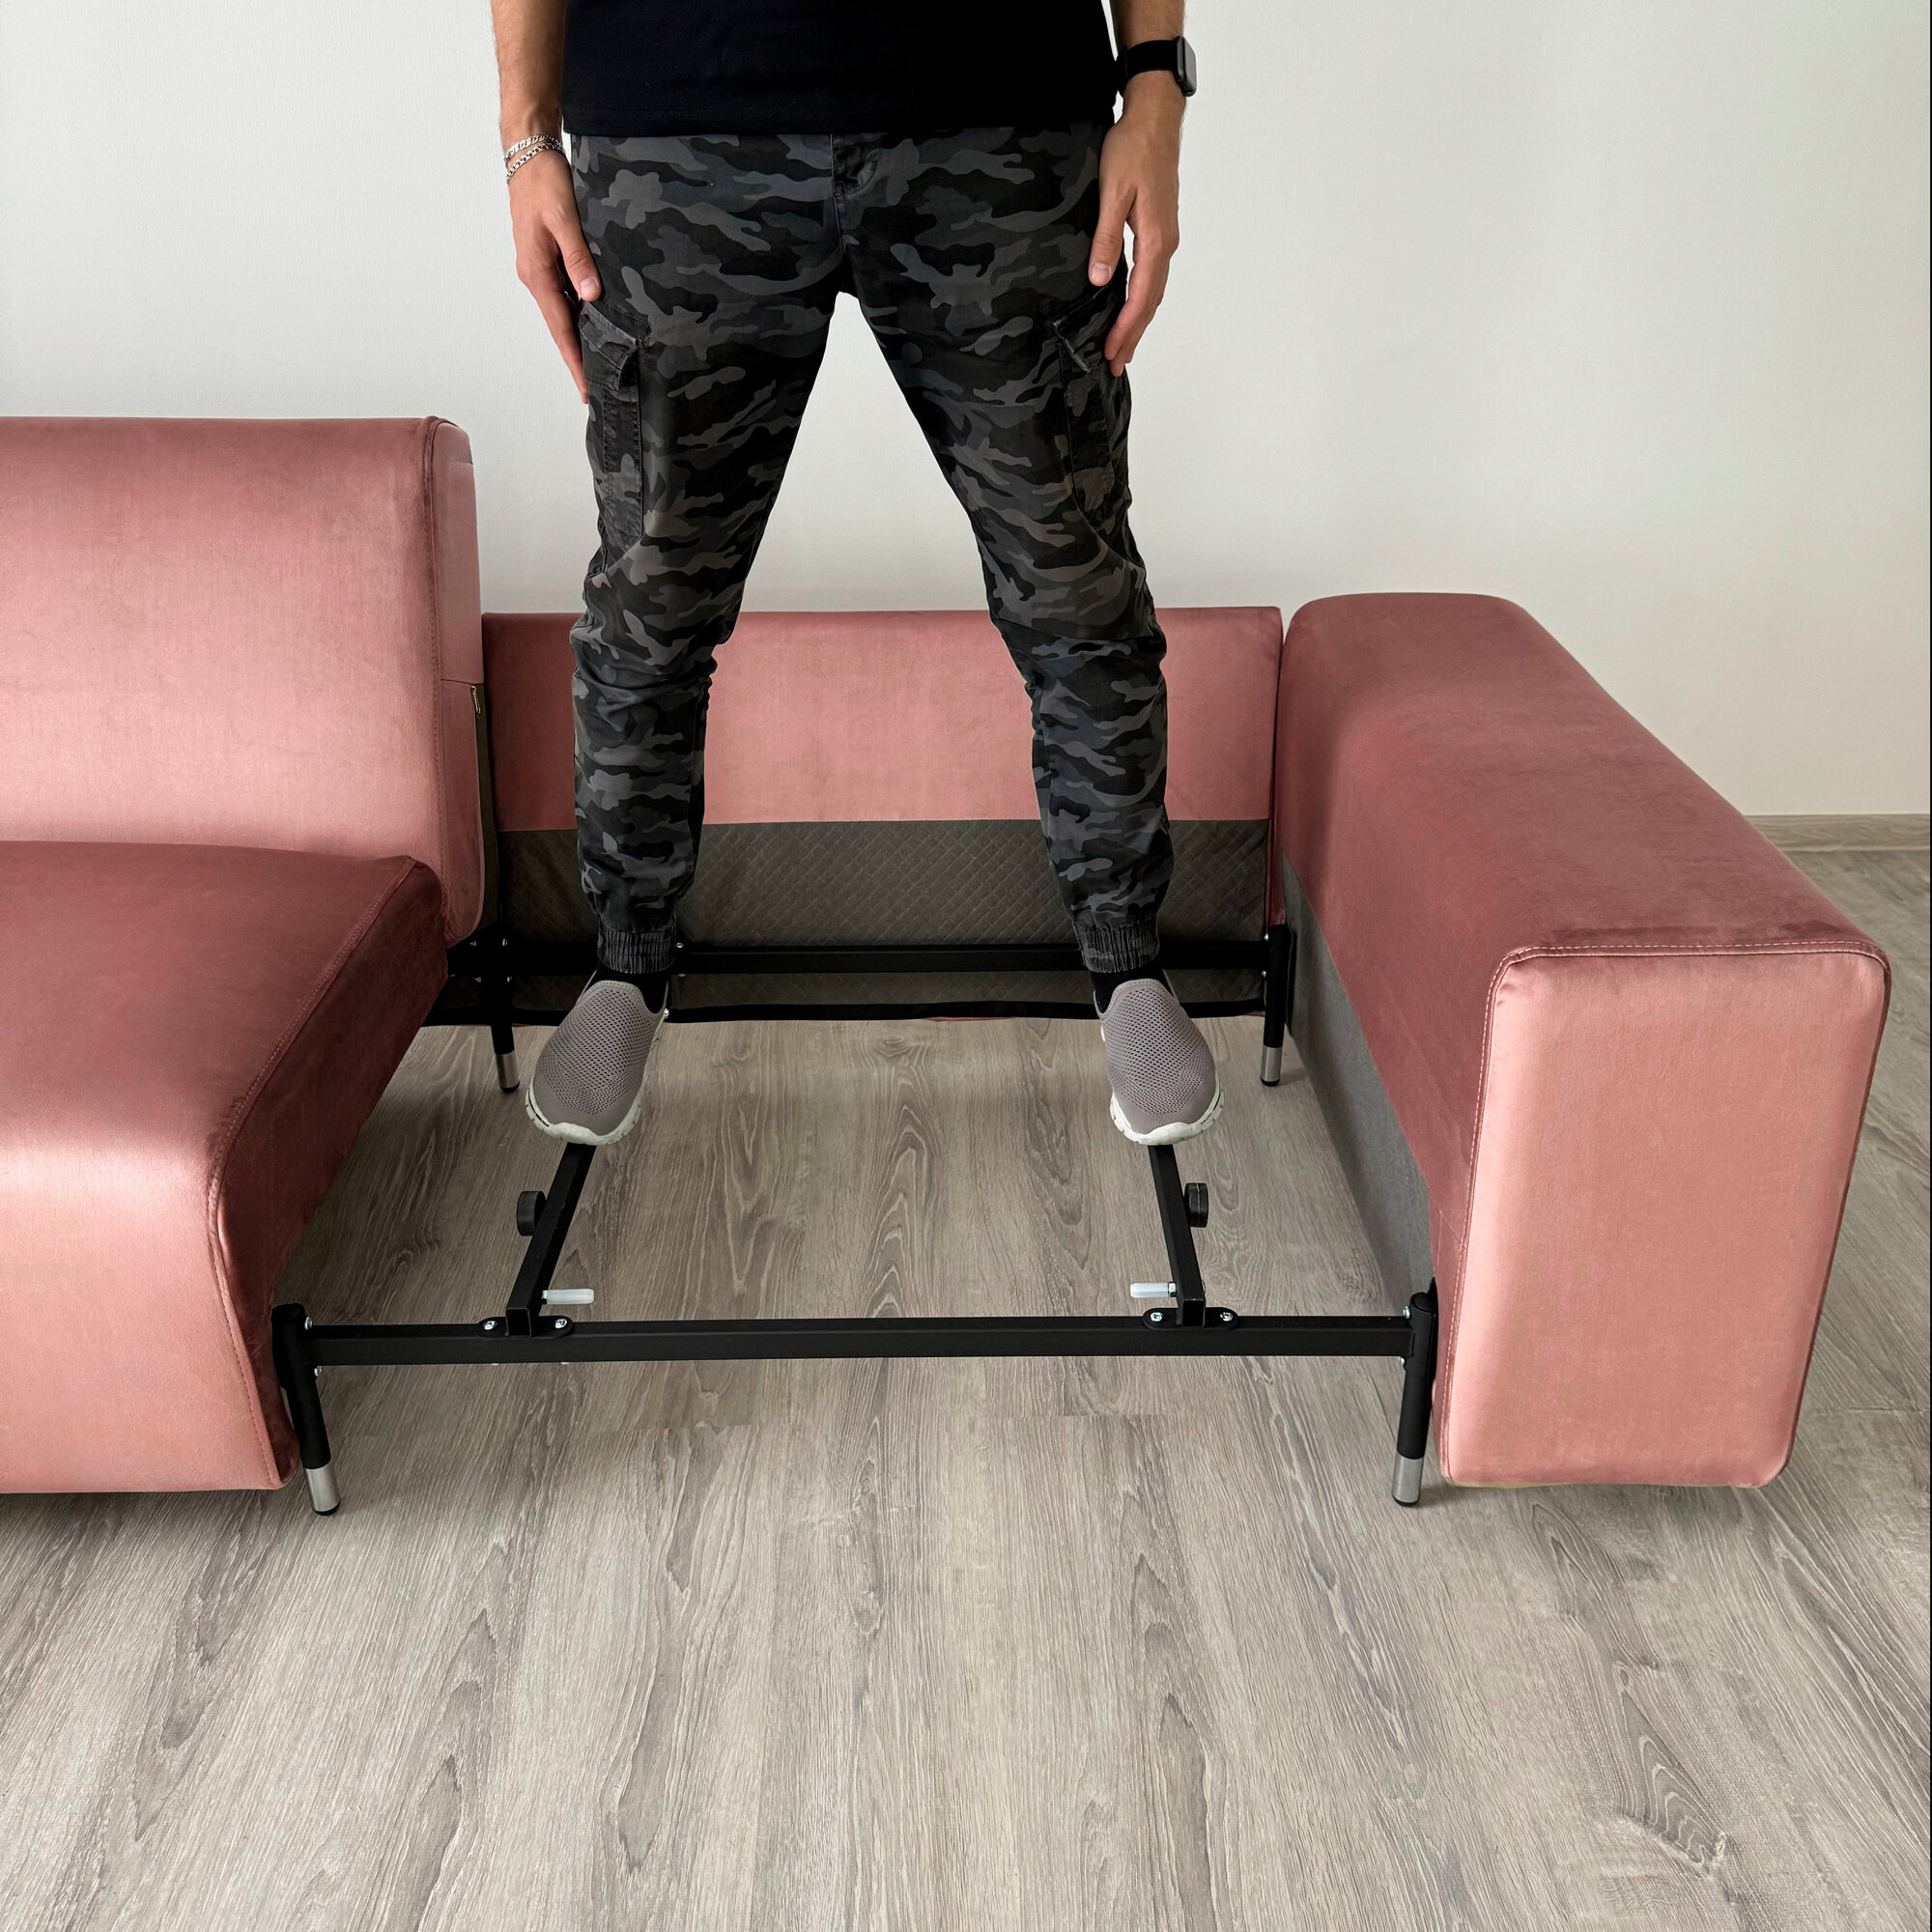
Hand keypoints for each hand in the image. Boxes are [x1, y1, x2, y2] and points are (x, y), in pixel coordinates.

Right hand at [509, 149, 600, 399]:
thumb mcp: (564, 218)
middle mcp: (535, 276)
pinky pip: (564, 293)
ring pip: (563, 311)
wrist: (528, 152)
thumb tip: (591, 295)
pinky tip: (595, 321)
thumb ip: (578, 257)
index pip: (560, 328)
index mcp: (536, 272)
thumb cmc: (544, 181)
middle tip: (597, 387)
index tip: (586, 388)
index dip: (574, 360)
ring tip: (599, 363)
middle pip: (560, 327)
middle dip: (577, 357)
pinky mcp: (547, 257)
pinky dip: (578, 312)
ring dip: (579, 336)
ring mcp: (540, 267)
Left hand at [1086, 79, 1182, 376]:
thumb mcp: (1113, 193)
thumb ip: (1106, 238)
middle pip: (1151, 302)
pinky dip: (1142, 298)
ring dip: (1138, 320)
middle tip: (1116, 364)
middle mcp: (1165, 243)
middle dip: (1133, 335)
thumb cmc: (1132, 149)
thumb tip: (1100, 279)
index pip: (1141, 298)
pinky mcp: (1159, 228)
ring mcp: (1165, 236)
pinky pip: (1153, 275)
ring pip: (1154, 291)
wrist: (1155, 117)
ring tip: (1123, 345)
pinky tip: (1130, 306)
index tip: (1111, 354)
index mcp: (1155, 240)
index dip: (1125, 330)